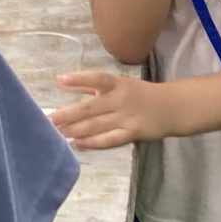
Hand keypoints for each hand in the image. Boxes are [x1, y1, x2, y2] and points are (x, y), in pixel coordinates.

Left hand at [49, 70, 177, 149]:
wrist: (171, 108)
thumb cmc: (139, 95)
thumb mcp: (119, 85)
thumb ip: (92, 86)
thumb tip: (64, 82)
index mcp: (117, 84)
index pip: (97, 79)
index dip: (79, 79)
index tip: (60, 79)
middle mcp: (120, 100)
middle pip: (90, 107)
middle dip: (68, 114)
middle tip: (48, 119)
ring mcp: (126, 118)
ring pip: (97, 125)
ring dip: (75, 129)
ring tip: (57, 132)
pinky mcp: (132, 133)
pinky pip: (110, 139)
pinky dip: (94, 141)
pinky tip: (78, 142)